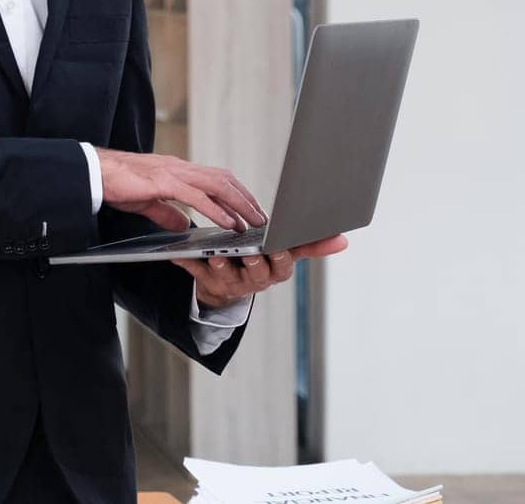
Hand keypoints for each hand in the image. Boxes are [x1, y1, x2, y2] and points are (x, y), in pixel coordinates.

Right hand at [96, 148, 265, 231]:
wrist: (94, 172)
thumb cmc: (117, 184)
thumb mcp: (147, 202)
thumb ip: (167, 212)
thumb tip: (184, 224)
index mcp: (177, 171)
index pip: (216, 178)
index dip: (237, 193)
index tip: (250, 209)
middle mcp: (180, 168)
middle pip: (224, 180)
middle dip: (246, 199)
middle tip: (262, 218)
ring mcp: (173, 173)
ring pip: (217, 185)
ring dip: (239, 204)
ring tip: (253, 222)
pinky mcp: (164, 182)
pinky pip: (197, 196)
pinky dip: (217, 210)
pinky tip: (229, 222)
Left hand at [174, 233, 349, 308]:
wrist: (229, 285)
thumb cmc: (261, 260)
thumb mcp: (286, 252)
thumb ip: (312, 245)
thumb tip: (344, 240)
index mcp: (276, 270)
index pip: (284, 265)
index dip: (282, 258)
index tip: (279, 248)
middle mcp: (256, 281)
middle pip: (258, 274)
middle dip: (255, 263)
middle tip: (249, 253)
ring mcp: (233, 284)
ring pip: (228, 276)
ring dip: (223, 266)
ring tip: (216, 256)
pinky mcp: (208, 283)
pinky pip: (198, 274)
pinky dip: (190, 264)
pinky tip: (180, 254)